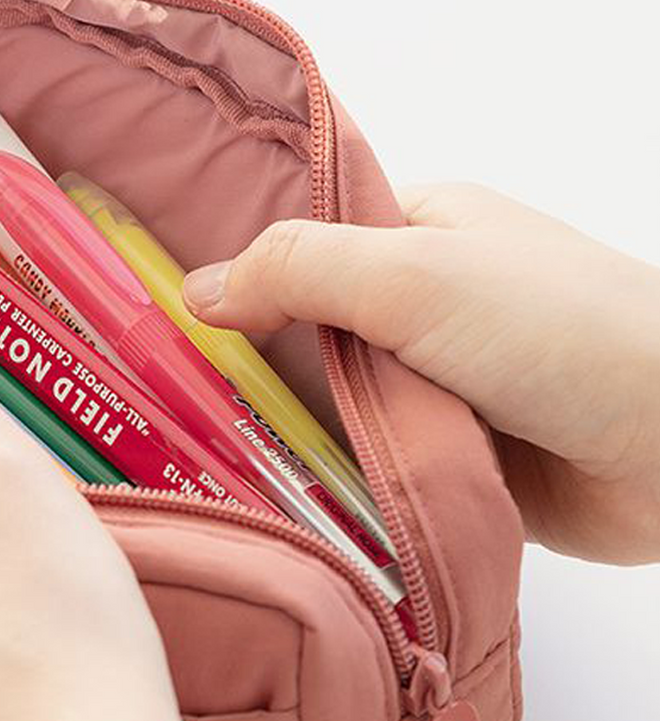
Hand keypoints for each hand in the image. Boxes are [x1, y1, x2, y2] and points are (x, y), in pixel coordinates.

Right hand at [183, 183, 659, 564]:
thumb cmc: (560, 331)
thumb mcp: (416, 275)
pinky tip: (269, 490)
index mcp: (417, 230)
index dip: (238, 266)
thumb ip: (301, 270)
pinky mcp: (448, 453)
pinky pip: (365, 461)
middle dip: (251, 360)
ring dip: (291, 427)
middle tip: (163, 390)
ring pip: (330, 403)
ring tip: (194, 447)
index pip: (303, 237)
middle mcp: (423, 302)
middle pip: (305, 328)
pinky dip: (330, 476)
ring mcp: (435, 382)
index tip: (161, 300)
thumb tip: (195, 289)